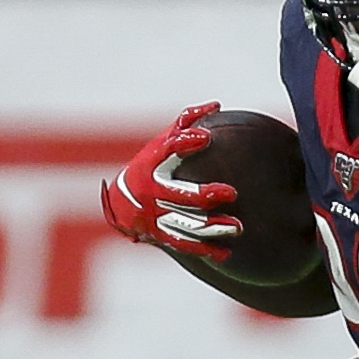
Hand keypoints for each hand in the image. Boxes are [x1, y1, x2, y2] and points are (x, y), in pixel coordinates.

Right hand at [101, 105, 240, 261]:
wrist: (121, 203)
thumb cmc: (150, 165)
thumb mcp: (162, 142)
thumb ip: (187, 122)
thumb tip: (216, 105)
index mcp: (151, 164)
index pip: (167, 150)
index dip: (185, 143)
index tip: (206, 138)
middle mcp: (151, 192)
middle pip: (178, 195)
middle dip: (204, 195)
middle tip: (232, 193)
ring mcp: (154, 215)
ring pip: (184, 224)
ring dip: (211, 227)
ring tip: (238, 227)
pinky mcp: (159, 234)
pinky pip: (183, 244)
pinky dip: (204, 250)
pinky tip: (226, 253)